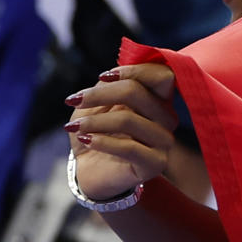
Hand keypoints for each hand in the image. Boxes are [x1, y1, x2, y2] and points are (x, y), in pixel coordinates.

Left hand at [65, 63, 183, 199]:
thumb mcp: (95, 104)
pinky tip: (85, 140)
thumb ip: (105, 86)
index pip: (161, 74)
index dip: (133, 70)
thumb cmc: (94, 133)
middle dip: (100, 94)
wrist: (88, 171)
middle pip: (137, 91)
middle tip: (75, 101)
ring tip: (75, 127)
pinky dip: (102, 141)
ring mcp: (164, 142)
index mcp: (157, 99)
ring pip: (128, 119)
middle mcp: (166, 118)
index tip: (102, 77)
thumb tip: (107, 78)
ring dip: (95, 121)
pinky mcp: (155, 164)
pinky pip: (129, 148)